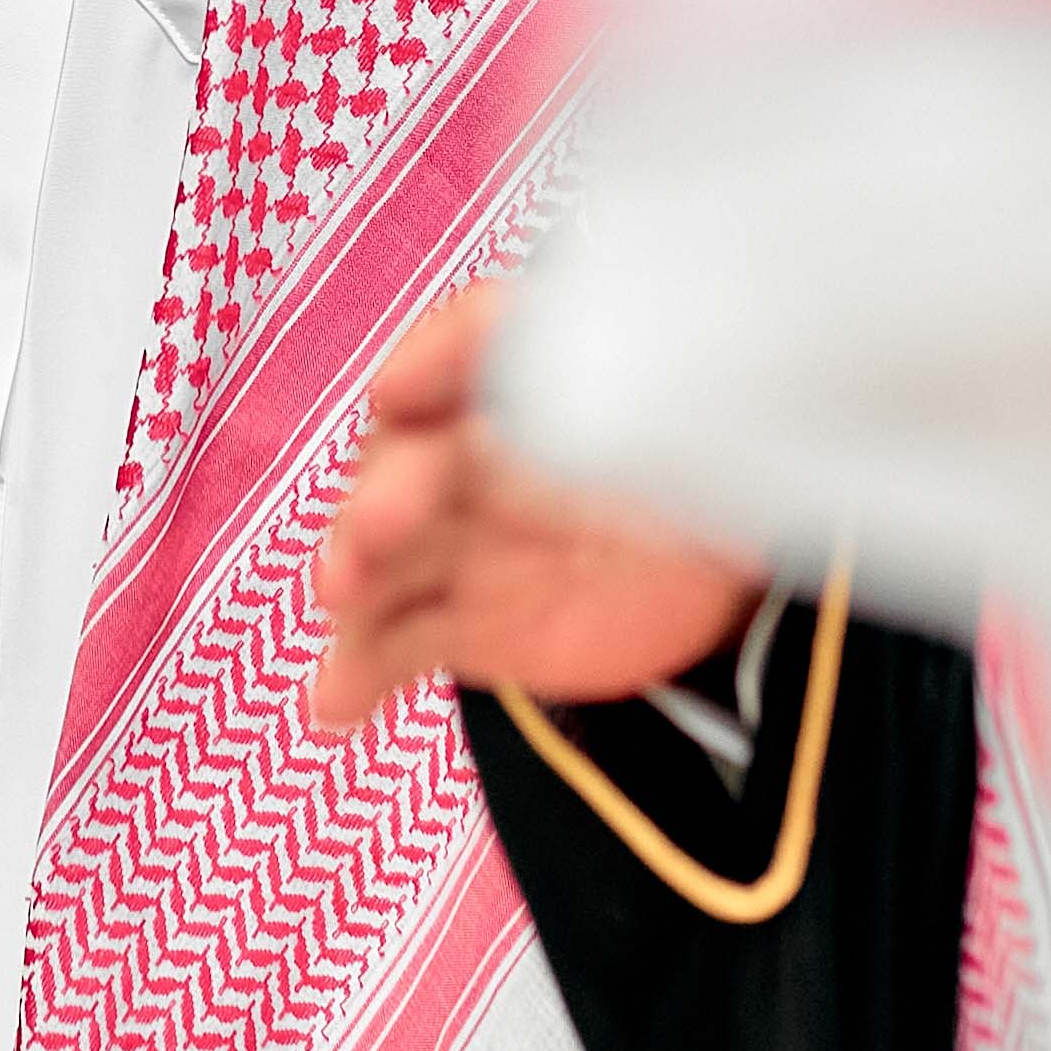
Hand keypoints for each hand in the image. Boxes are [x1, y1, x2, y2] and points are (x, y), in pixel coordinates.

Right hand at [309, 285, 762, 735]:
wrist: (716, 584)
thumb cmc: (695, 469)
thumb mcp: (703, 416)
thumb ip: (666, 386)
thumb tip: (653, 362)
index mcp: (531, 383)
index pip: (476, 342)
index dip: (434, 362)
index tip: (397, 394)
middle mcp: (474, 453)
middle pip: (412, 462)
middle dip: (385, 489)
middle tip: (375, 527)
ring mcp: (457, 543)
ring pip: (386, 553)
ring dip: (355, 574)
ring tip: (342, 598)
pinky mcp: (458, 620)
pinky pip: (392, 644)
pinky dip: (355, 675)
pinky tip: (333, 708)